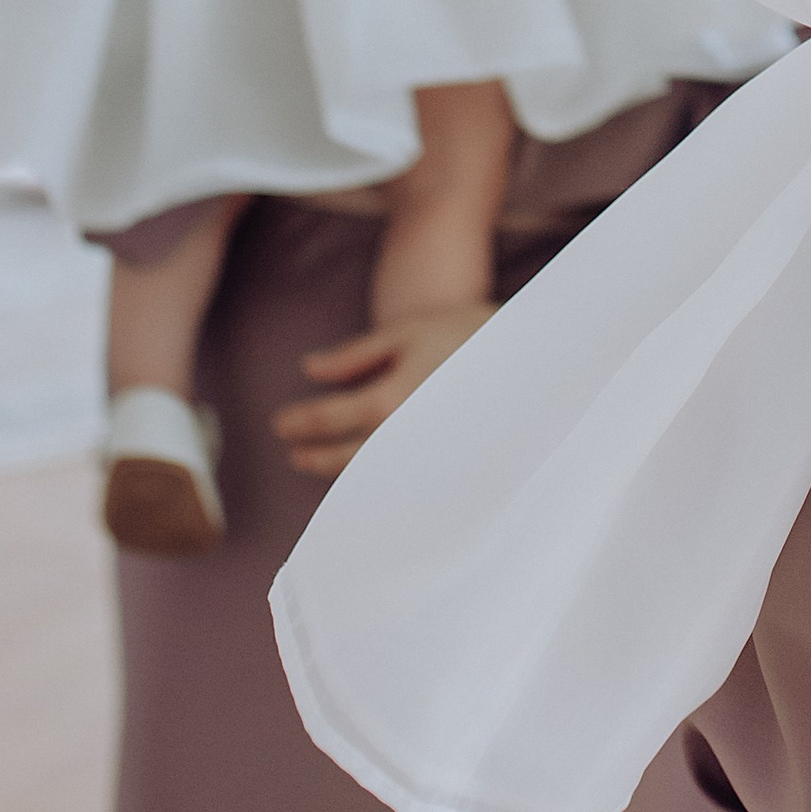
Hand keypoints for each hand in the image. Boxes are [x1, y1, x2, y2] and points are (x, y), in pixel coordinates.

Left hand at [271, 303, 492, 473]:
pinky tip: (371, 475)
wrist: (531, 355)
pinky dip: (378, 480)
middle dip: (315, 456)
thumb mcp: (406, 331)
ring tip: (324, 464)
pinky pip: (402, 480)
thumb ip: (354, 354)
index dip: (299, 423)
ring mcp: (426, 455)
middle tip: (294, 453)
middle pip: (345, 457)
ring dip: (342, 472)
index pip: (329, 419)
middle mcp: (404, 436)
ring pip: (372, 474)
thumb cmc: (465, 333)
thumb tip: (309, 369)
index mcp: (390, 399)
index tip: (279, 424)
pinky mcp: (447, 466)